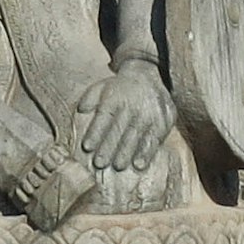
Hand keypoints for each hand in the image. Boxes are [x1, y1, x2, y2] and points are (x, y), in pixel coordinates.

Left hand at [72, 58, 173, 172]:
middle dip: (108, 147)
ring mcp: (149, 113)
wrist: (148, 77)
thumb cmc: (118, 90)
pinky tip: (139, 164)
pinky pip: (154, 139)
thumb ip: (89, 99)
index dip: (95, 132)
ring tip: (118, 166)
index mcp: (114, 97)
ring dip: (126, 152)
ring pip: (136, 135)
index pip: (104, 116)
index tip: (87, 147)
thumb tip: (80, 110)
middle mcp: (132, 105)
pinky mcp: (162, 121)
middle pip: (119, 129)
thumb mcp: (101, 87)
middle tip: (100, 163)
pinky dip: (147, 153)